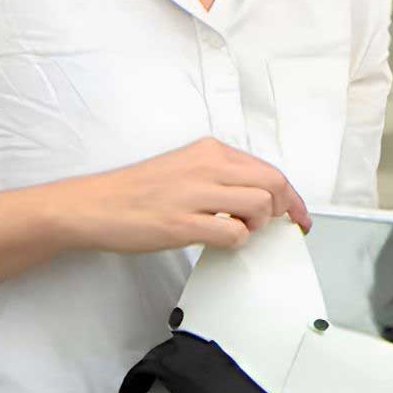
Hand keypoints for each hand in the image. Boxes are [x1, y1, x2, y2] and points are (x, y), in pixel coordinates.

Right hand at [62, 137, 310, 253]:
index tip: (299, 216)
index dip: (292, 197)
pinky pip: (233, 233)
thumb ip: (221, 176)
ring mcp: (194, 194)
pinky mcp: (182, 223)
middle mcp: (206, 166)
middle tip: (276, 228)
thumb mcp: (184, 167)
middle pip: (273, 185)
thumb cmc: (137, 191)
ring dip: (257, 226)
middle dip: (284, 211)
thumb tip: (259, 196)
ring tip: (237, 230)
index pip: (269, 170)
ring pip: (259, 206)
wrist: (93, 206)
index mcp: (210, 151)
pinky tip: (218, 239)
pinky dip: (236, 241)